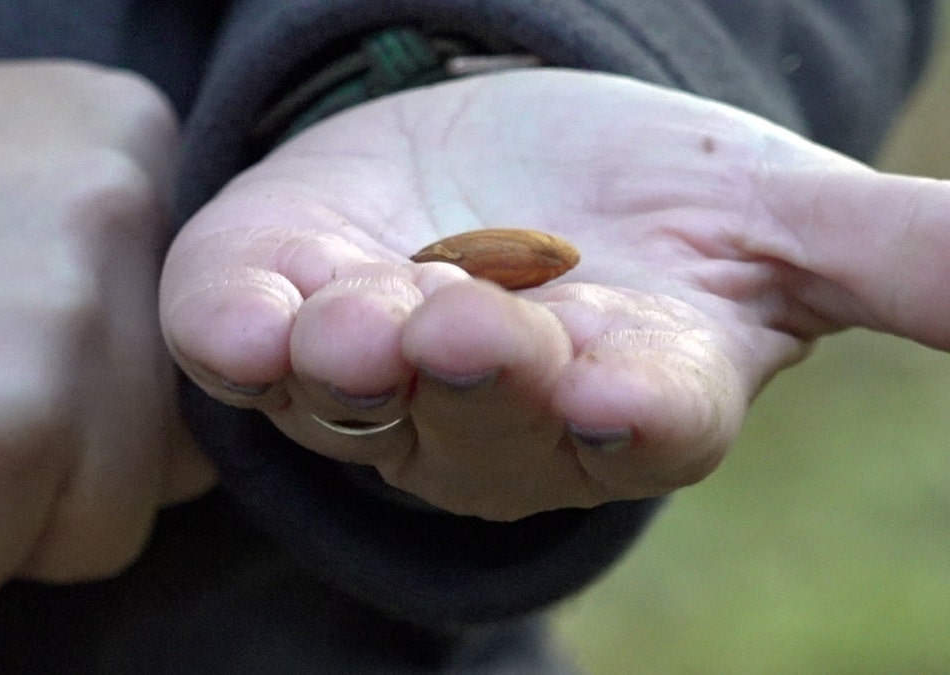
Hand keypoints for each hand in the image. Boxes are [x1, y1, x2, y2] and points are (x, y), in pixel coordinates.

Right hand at [0, 61, 215, 614]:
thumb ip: (104, 278)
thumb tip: (180, 414)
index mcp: (137, 142)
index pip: (200, 353)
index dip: (105, 398)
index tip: (6, 364)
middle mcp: (129, 215)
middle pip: (168, 451)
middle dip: (49, 465)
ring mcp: (67, 327)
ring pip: (96, 529)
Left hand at [161, 69, 949, 519]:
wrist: (501, 154)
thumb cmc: (648, 204)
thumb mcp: (779, 222)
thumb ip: (899, 263)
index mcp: (628, 392)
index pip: (644, 423)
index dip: (635, 409)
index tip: (628, 389)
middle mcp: (493, 412)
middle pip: (490, 418)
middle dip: (484, 378)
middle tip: (473, 330)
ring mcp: (373, 373)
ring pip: (356, 398)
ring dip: (352, 366)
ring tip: (355, 324)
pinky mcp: (276, 310)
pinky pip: (242, 343)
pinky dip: (238, 332)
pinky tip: (245, 315)